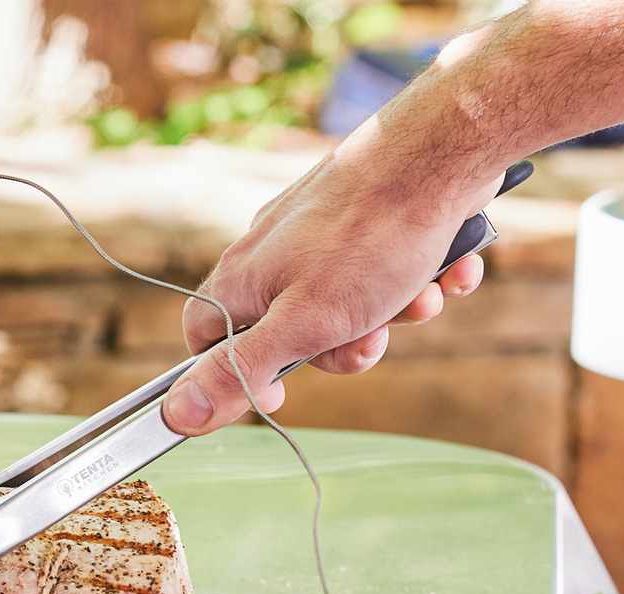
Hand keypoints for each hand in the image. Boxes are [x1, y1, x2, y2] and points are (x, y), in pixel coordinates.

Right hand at [161, 145, 502, 435]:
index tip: (277, 394)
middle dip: (338, 346)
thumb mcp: (301, 326)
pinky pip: (384, 265)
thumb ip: (238, 371)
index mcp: (242, 275)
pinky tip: (446, 269)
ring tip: (420, 296)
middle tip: (370, 340)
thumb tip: (177, 414)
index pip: (204, 337)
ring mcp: (319, 229)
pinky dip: (417, 277)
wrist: (443, 150)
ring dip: (389, 313)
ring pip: (344, 300)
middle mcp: (272, 248)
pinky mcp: (365, 212)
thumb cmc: (370, 238)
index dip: (232, 374)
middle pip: (287, 328)